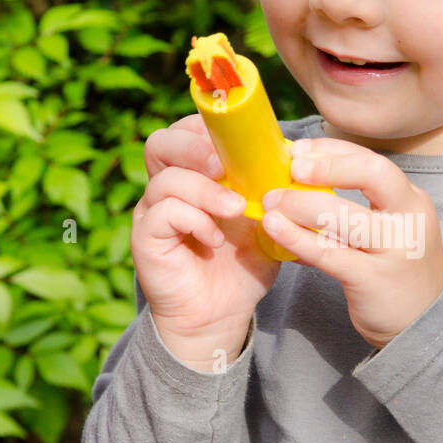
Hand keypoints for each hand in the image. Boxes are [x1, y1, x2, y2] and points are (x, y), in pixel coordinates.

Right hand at [131, 113, 280, 365]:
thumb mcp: (265, 220)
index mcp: (193, 174)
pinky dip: (194, 220)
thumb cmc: (242, 265)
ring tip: (236, 209)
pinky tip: (216, 239)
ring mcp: (153, 212)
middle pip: (163, 142)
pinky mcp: (146, 239)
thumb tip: (296, 156)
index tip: (243, 141)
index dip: (208, 127)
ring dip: (205, 189)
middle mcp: (166, 187)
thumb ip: (271, 189)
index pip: (187, 130)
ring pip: (165, 178)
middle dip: (197, 146)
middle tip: (227, 164)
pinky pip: (162, 213)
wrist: (222, 316)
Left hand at [261, 138, 442, 348]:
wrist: (422, 323)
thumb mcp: (391, 229)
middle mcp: (409, 219)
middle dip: (329, 166)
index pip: (373, 162)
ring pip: (345, 216)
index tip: (299, 149)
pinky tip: (274, 229)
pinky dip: (297, 238)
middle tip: (291, 167)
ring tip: (270, 201)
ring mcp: (394, 250)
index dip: (334, 151)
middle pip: (372, 174)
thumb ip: (357, 206)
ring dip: (301, 204)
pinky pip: (329, 253)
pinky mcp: (372, 280)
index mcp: (411, 201)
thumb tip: (301, 179)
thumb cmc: (395, 269)